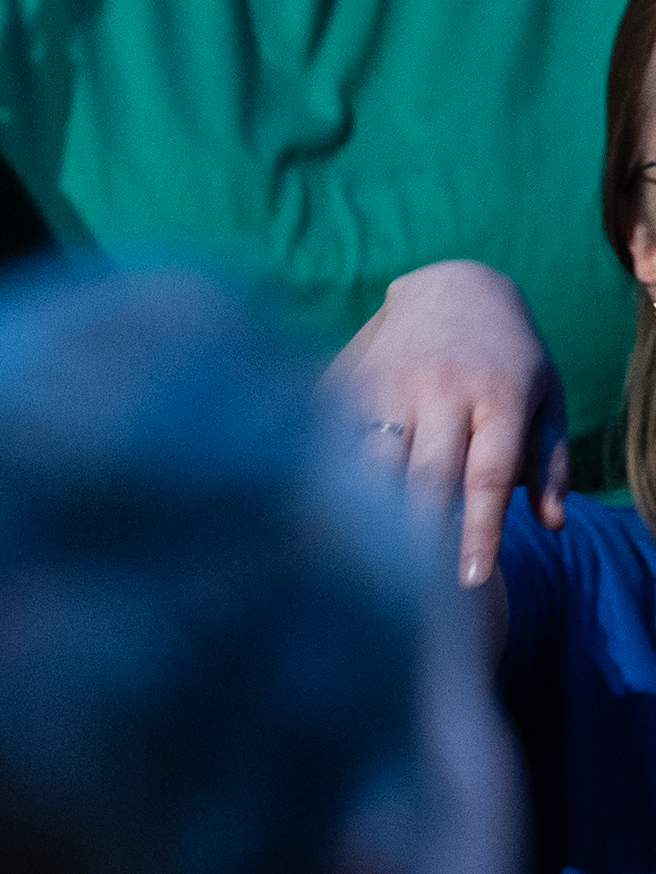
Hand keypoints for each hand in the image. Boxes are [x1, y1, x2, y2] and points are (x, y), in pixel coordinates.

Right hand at [330, 258, 567, 589]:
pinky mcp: (352, 381)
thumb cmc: (510, 354)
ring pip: (374, 461)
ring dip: (371, 513)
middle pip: (426, 476)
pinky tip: (322, 514)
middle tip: (415, 588)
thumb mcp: (548, 396)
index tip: (469, 581)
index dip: (477, 533)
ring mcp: (391, 384)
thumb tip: (550, 524)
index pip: (486, 478)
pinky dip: (331, 479)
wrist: (452, 285)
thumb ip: (550, 460)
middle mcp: (443, 390)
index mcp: (500, 397)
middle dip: (420, 535)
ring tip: (363, 560)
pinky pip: (337, 439)